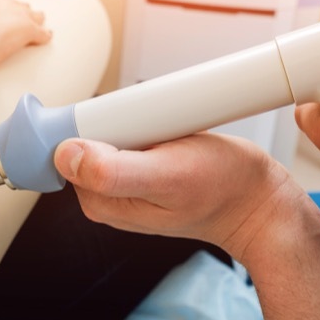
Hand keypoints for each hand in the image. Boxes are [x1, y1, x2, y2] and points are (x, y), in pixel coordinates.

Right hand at [0, 0, 50, 66]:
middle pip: (11, 3)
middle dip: (15, 11)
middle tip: (15, 21)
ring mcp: (13, 13)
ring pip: (30, 13)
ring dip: (33, 20)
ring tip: (38, 25)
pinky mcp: (27, 28)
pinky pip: (41, 32)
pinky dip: (43, 36)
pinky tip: (45, 39)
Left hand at [54, 133, 309, 259]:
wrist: (256, 200)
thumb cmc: (220, 189)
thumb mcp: (167, 176)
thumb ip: (113, 171)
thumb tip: (65, 155)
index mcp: (100, 201)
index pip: (63, 152)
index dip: (82, 126)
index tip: (119, 121)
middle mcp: (106, 194)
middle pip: (83, 138)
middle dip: (112, 120)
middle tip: (152, 127)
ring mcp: (124, 182)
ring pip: (107, 132)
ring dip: (132, 119)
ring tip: (165, 132)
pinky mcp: (143, 167)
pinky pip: (128, 134)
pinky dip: (144, 123)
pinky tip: (168, 132)